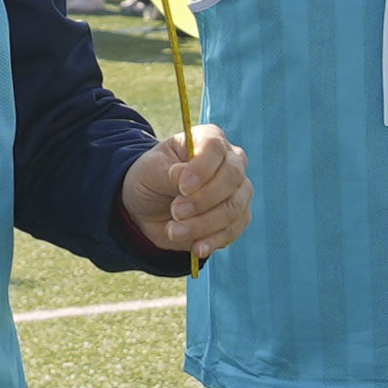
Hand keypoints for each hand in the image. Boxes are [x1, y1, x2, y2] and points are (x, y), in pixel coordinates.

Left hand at [121, 123, 248, 258]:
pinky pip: (234, 230)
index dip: (202, 169)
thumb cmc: (151, 179)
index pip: (216, 148)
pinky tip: (196, 247)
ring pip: (234, 208)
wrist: (149, 208)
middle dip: (203, 200)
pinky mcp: (238, 218)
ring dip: (203, 224)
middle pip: (232, 178)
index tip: (182, 187)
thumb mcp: (150, 170)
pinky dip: (214, 240)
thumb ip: (168, 172)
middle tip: (175, 211)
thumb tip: (185, 178)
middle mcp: (231, 162)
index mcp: (209, 139)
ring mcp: (238, 191)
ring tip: (174, 231)